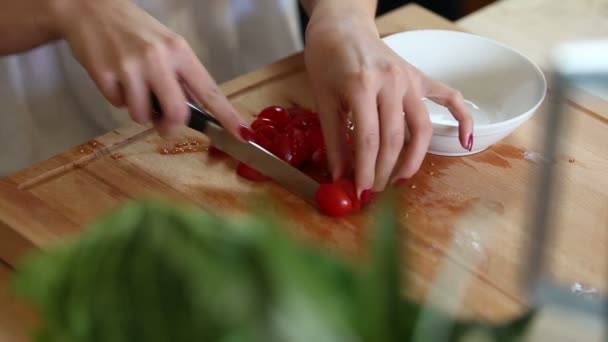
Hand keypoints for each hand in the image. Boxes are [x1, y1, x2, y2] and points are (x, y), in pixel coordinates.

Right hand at [53, 0, 245, 137]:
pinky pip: (118, 106)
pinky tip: (116, 78)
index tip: (242, 133)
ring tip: (133, 87)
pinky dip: (119, 99)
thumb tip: (194, 113)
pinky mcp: (105, 75)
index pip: (209, 91)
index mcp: (180, 52)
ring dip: (140, 111)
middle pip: (177, 113)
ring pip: (143, 115)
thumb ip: (181, 78)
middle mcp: (159, 58)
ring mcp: (131, 67)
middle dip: (171, 127)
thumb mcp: (166, 46)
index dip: (227, 116)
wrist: (91, 10)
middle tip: (164, 126)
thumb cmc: (135, 31)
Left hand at [304, 11, 472, 193]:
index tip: (361, 191)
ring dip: (413, 159)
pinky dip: (462, 118)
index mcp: (362, 85)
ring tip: (400, 179)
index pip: (368, 139)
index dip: (365, 171)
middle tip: (375, 190)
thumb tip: (339, 177)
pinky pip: (449, 98)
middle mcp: (391, 82)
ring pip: (422, 128)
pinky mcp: (420, 77)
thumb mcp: (323, 100)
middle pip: (395, 138)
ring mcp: (410, 79)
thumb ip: (334, 141)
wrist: (342, 28)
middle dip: (385, 171)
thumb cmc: (327, 61)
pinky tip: (465, 141)